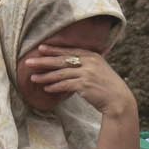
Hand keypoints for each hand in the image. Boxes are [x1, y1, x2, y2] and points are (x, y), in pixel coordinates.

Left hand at [21, 46, 135, 120]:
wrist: (119, 100)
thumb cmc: (108, 86)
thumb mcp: (100, 69)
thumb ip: (87, 64)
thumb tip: (70, 64)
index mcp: (92, 55)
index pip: (69, 51)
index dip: (54, 49)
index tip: (40, 48)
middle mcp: (89, 62)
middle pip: (61, 60)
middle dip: (43, 61)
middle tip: (28, 62)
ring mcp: (86, 73)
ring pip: (60, 73)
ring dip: (45, 76)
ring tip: (33, 78)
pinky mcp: (84, 85)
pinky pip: (65, 85)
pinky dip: (54, 87)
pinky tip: (46, 88)